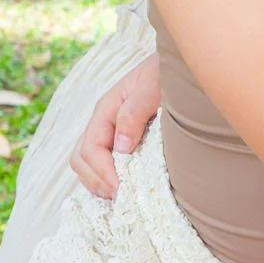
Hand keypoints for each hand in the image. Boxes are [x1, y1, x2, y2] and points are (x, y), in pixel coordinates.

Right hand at [69, 55, 160, 199]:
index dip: (103, 172)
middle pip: (81, 159)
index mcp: (106, 109)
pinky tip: (125, 186)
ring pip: (88, 163)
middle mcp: (104, 121)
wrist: (183, 64)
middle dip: (96, 181)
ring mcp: (111, 130)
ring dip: (99, 182)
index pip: (90, 148)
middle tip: (119, 197)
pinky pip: (104, 162)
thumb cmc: (167, 73)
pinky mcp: (123, 138)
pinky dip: (108, 178)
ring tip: (119, 196)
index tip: (121, 188)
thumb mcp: (152, 88)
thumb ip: (134, 113)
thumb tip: (121, 147)